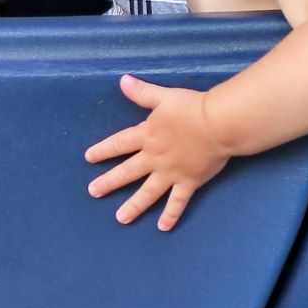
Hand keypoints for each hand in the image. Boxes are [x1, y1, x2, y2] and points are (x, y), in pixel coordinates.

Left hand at [84, 74, 230, 230]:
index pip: (119, 144)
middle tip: (93, 192)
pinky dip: (170, 215)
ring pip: (147, 193)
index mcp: (147, 135)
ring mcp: (170, 173)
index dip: (103, 150)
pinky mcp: (188, 182)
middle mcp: (154, 157)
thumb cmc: (193, 108)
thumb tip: (122, 81)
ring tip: (120, 218)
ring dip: (133, 206)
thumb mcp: (164, 97)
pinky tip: (162, 227)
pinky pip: (177, 202)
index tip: (89, 158)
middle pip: (127, 172)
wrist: (218, 124)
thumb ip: (142, 93)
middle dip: (109, 182)